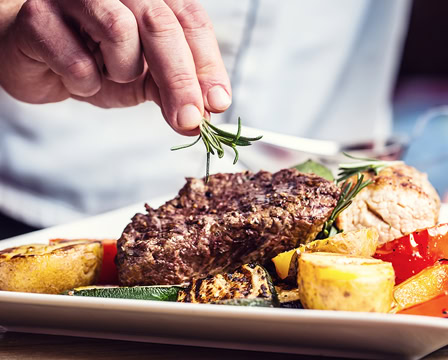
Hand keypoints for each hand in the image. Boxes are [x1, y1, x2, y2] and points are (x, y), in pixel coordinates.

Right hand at [0, 0, 230, 134]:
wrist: (31, 58)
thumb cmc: (93, 61)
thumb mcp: (143, 78)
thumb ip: (173, 88)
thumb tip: (206, 113)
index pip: (191, 20)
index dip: (208, 63)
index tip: (218, 103)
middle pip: (161, 25)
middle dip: (181, 80)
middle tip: (190, 120)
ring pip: (119, 30)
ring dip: (121, 70)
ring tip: (107, 74)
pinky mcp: (38, 14)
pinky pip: (75, 58)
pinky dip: (83, 82)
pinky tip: (75, 78)